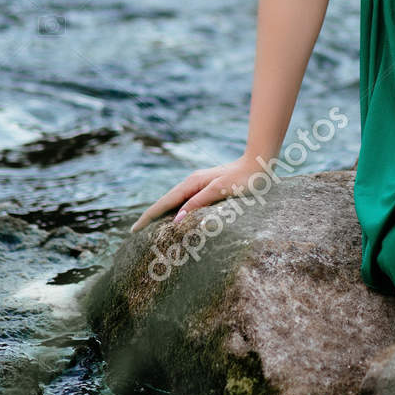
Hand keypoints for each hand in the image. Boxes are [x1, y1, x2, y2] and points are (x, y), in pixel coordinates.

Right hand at [129, 153, 267, 232]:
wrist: (260, 163)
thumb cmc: (243, 178)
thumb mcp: (220, 191)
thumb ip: (198, 204)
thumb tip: (176, 220)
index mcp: (192, 183)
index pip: (164, 203)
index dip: (149, 217)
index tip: (134, 230)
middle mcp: (192, 182)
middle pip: (166, 201)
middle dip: (150, 216)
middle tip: (135, 231)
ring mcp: (199, 184)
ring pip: (175, 201)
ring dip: (162, 213)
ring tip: (149, 226)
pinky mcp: (207, 187)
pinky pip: (185, 200)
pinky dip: (175, 209)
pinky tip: (175, 216)